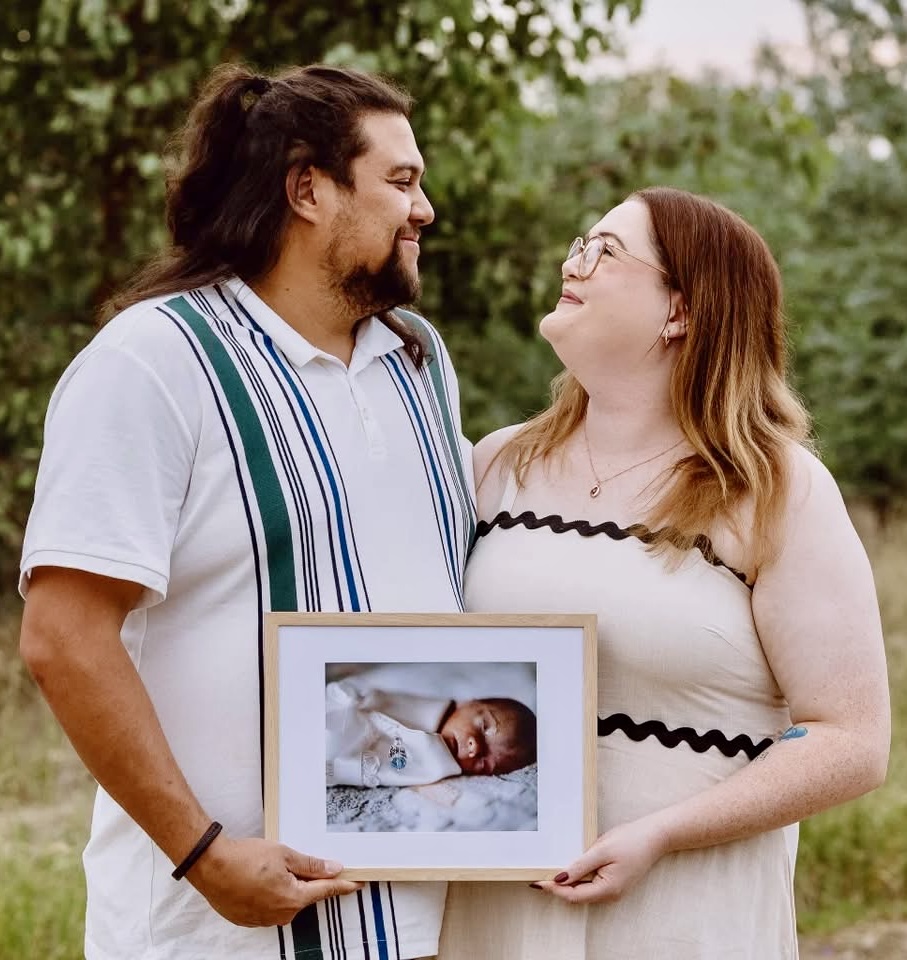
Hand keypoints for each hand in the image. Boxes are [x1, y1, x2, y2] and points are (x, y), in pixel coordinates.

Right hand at [187, 835, 362, 925]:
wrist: (211, 866)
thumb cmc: (246, 858)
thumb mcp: (284, 854)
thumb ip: (311, 864)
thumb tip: (333, 868)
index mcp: (293, 898)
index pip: (325, 891)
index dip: (343, 885)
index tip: (358, 883)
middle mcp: (281, 914)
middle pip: (305, 895)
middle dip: (306, 879)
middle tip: (295, 861)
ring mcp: (264, 920)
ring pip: (286, 901)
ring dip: (286, 886)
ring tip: (269, 867)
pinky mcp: (250, 920)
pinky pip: (269, 906)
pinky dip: (270, 893)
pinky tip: (260, 878)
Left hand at [534, 816, 668, 904]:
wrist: (655, 836)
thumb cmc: (631, 841)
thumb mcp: (602, 850)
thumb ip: (580, 866)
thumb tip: (560, 878)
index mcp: (608, 889)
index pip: (573, 895)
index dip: (554, 889)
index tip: (537, 881)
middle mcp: (610, 894)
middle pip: (577, 896)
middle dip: (558, 887)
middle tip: (538, 875)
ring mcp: (613, 889)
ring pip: (584, 891)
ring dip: (567, 883)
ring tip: (550, 870)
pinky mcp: (614, 882)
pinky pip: (591, 884)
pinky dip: (578, 878)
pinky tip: (570, 868)